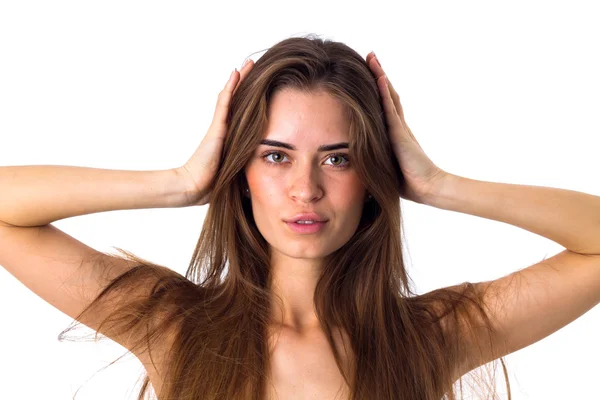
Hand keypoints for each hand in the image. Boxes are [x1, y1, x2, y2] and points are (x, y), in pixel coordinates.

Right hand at [177, 59, 254, 205]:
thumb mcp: (234, 171)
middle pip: (237, 99)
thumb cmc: (211, 184)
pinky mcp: (217, 128)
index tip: (260, 85)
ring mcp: (219, 126)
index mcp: (230, 136)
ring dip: (240, 79)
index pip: (242, 112)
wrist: (195, 186)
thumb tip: (259, 171)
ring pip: (231, 96)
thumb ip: (243, 165)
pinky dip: (231, 88)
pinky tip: (235, 74)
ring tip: (248, 63)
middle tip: (252, 64)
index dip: (249, 98)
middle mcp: (224, 127)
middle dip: (245, 82)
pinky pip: (225, 103)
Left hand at [366, 52, 446, 203]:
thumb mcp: (385, 167)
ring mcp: (399, 126)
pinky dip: (383, 91)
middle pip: (386, 94)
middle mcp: (397, 125)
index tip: (367, 75)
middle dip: (378, 75)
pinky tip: (379, 76)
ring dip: (380, 75)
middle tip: (370, 57)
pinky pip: (390, 107)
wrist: (427, 187)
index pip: (384, 106)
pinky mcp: (399, 131)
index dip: (377, 90)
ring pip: (388, 95)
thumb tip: (357, 164)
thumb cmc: (407, 182)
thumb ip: (376, 160)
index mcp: (394, 133)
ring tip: (372, 57)